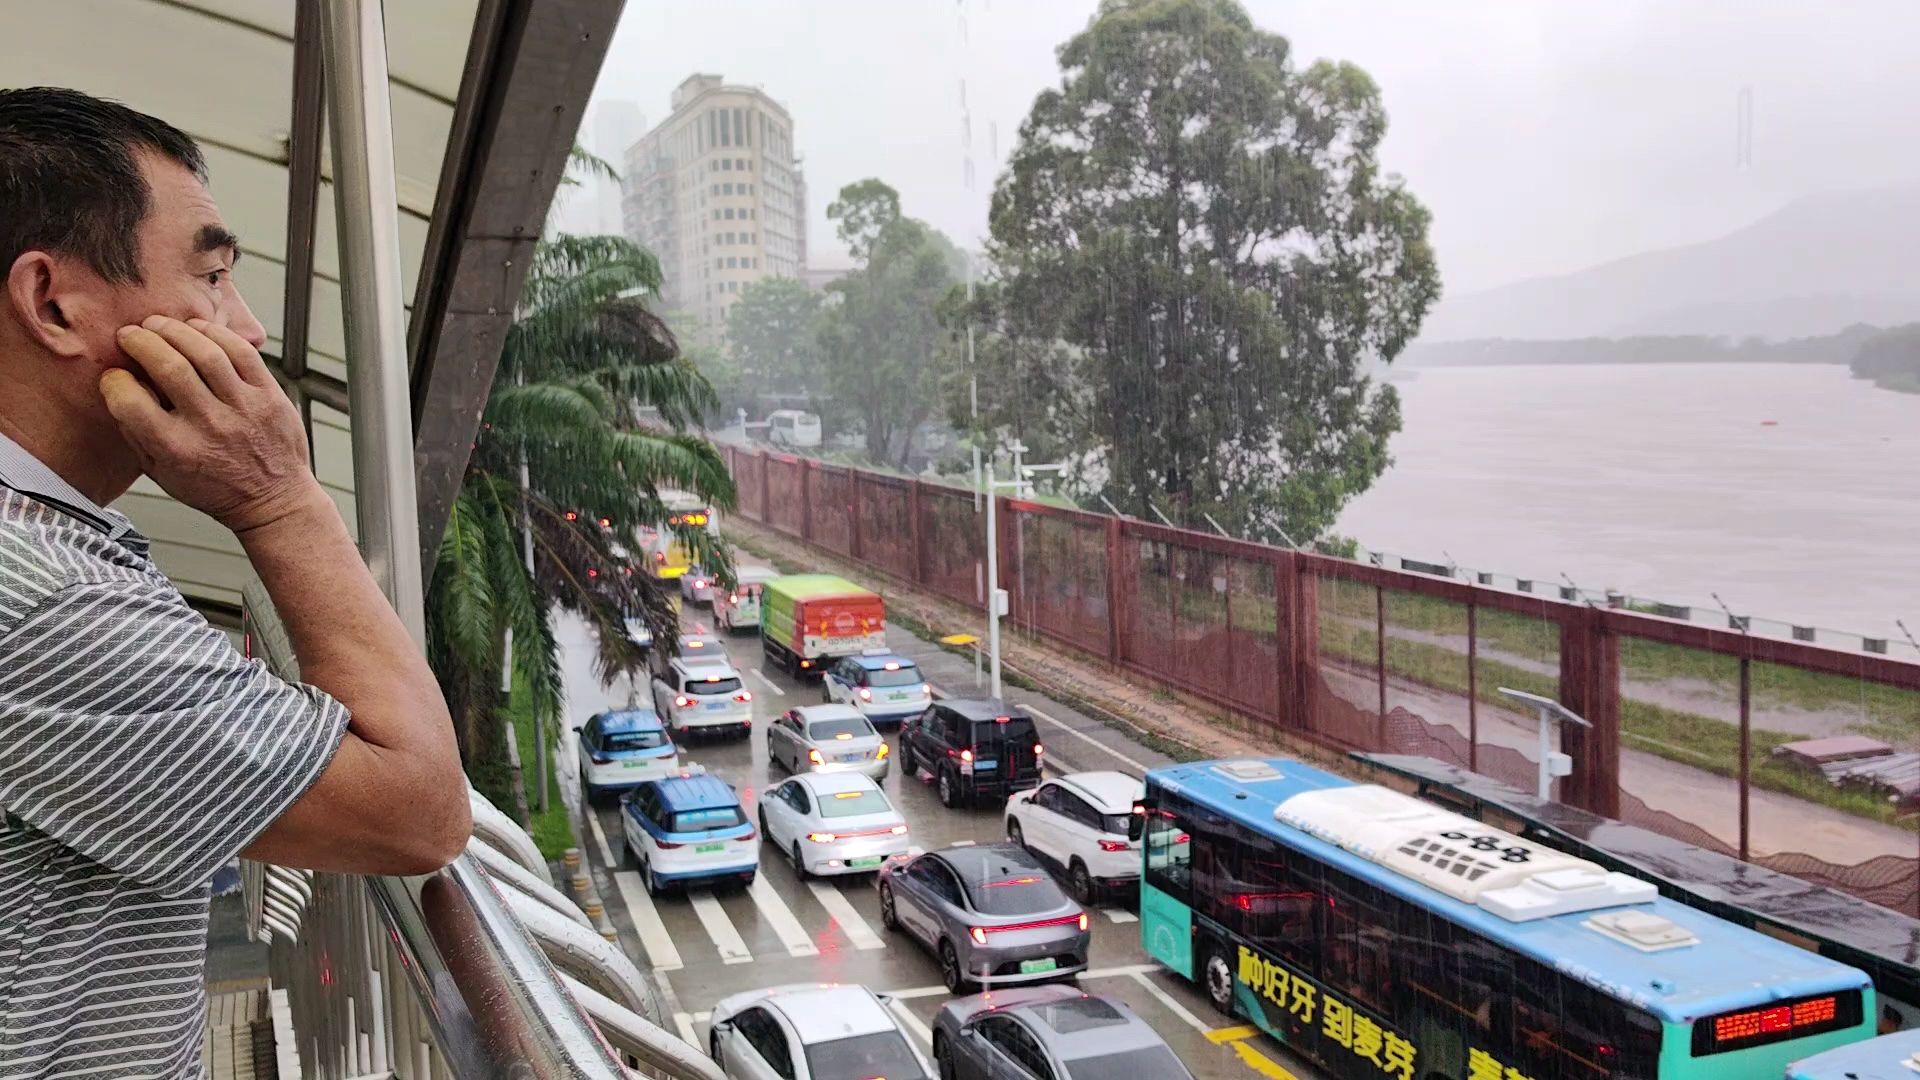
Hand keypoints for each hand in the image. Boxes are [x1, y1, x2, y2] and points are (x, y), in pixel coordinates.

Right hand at [102, 315, 323, 533]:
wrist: (273, 500)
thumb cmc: (214, 487)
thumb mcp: (161, 473)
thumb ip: (136, 432)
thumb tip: (119, 386)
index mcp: (176, 450)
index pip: (131, 402)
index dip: (114, 381)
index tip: (115, 374)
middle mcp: (210, 426)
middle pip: (168, 366)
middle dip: (141, 341)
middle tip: (130, 335)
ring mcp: (244, 409)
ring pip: (205, 352)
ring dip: (175, 330)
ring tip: (159, 326)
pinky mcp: (270, 396)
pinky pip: (243, 352)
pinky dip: (216, 333)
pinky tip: (198, 330)